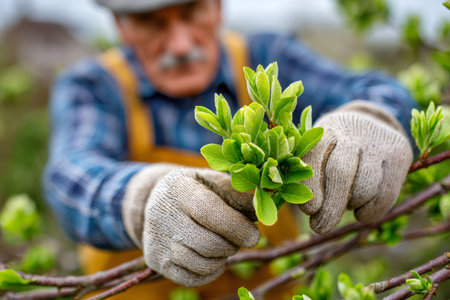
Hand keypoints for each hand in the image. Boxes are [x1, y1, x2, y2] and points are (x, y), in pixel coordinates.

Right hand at [141, 168, 259, 286]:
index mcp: (179, 187)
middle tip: (240, 238)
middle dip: (233, 245)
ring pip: (201, 264)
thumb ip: (239, 194)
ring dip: (223, 258)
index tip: (254, 235)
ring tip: (225, 244)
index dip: (235, 227)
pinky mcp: (155, 260)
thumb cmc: (198, 188)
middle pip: (207, 243)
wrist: (159, 198)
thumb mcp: (216, 181)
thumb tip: (265, 207)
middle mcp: (162, 213)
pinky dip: (210, 272)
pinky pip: (191, 278)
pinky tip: (214, 257)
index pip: (207, 211)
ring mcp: (157, 239)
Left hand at [300, 101, 412, 233]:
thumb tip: (309, 210)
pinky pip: (386, 195)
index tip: (309, 210)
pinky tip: (360, 212)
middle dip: (330, 207)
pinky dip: (371, 211)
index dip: (311, 186)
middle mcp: (353, 133)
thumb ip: (309, 174)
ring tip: (345, 206)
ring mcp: (379, 143)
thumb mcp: (318, 151)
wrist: (371, 124)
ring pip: (365, 187)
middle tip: (320, 227)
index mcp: (326, 131)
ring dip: (352, 206)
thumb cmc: (334, 149)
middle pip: (340, 173)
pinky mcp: (400, 155)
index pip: (314, 157)